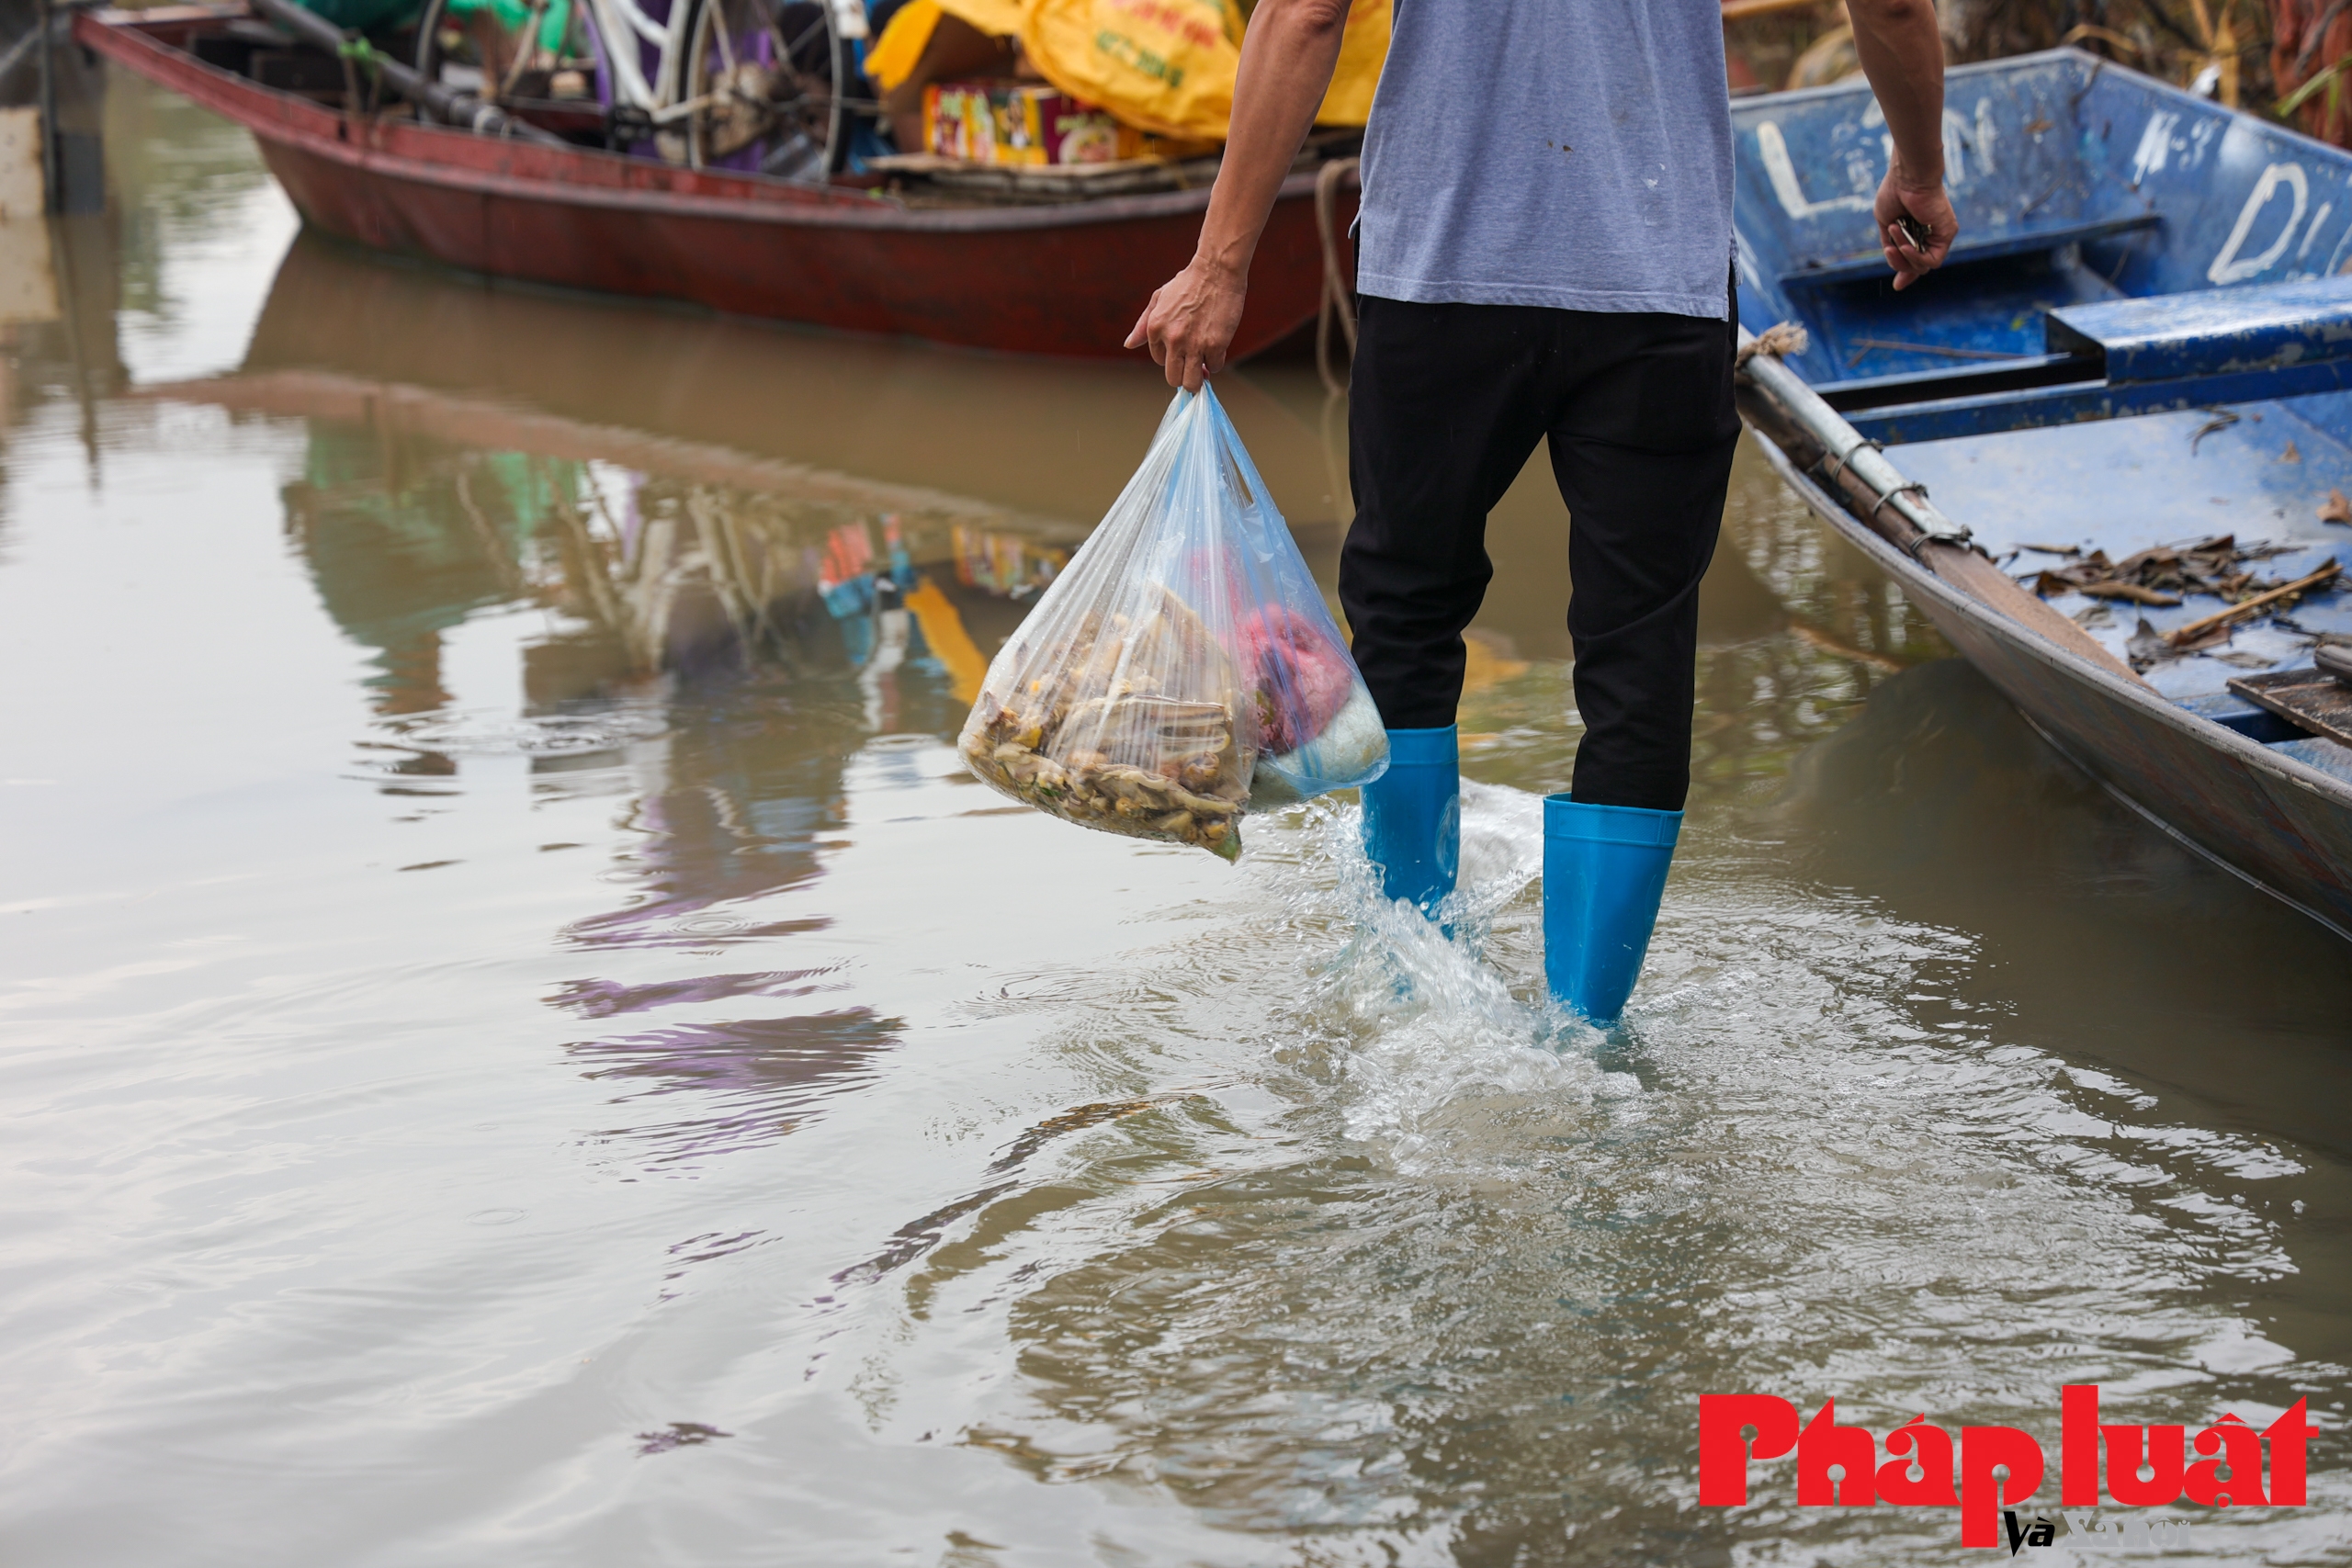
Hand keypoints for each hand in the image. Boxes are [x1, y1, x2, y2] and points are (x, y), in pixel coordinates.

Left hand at [1125, 257, 1246, 391]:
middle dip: (1183, 376)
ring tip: (1203, 365)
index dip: (1172, 357)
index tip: (1182, 348)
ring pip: (1192, 381)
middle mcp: (1172, 339)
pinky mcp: (1215, 345)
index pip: (1159, 360)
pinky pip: (1215, 367)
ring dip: (1199, 378)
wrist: (1216, 270)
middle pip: (1173, 379)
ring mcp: (1194, 343)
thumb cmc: (1189, 282)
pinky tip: (1217, 347)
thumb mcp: (1159, 298)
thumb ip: (1142, 324)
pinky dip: (1216, 361)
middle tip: (1193, 366)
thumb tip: (1129, 344)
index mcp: (1155, 328)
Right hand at [1874, 169, 1956, 290]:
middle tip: (1890, 246)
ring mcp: (1940, 236)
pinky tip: (1906, 246)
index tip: (1897, 286)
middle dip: (1899, 263)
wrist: (1907, 177)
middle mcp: (1930, 236)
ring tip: (1896, 234)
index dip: (1905, 274)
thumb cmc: (1894, 194)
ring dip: (1904, 254)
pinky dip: (1916, 257)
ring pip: (1922, 266)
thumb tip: (1895, 272)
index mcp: (1915, 233)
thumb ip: (1892, 248)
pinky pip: (1932, 260)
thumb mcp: (1887, 227)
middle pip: (1916, 267)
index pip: (1914, 261)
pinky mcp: (1947, 234)